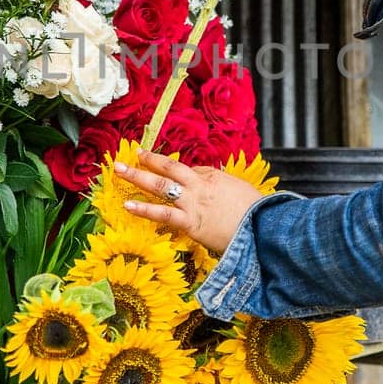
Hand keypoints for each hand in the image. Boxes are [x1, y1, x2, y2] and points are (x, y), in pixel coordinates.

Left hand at [116, 148, 265, 254]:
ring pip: (160, 186)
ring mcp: (192, 203)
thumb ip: (222, 185)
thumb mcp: (238, 190)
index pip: (188, 170)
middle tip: (129, 156)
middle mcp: (199, 186)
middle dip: (147, 161)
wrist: (264, 228)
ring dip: (137, 177)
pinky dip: (144, 210)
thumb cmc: (255, 211)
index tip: (162, 169)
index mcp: (212, 176)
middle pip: (168, 168)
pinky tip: (128, 206)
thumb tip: (211, 184)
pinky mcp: (190, 223)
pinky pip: (162, 214)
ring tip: (118, 171)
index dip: (173, 171)